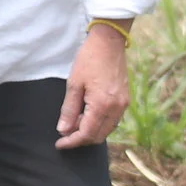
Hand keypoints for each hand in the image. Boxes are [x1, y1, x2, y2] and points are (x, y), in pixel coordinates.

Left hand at [56, 23, 130, 148]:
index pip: (86, 134)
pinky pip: (112, 120)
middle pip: (98, 136)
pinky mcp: (125, 100)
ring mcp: (123, 105)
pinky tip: (86, 115)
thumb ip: (69, 109)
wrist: (109, 41)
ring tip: (74, 122)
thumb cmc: (89, 59)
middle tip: (65, 134)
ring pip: (106, 130)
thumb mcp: (74, 83)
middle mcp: (116, 108)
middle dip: (80, 139)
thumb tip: (63, 130)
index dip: (71, 142)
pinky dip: (99, 123)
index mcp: (102, 105)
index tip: (60, 144)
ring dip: (90, 131)